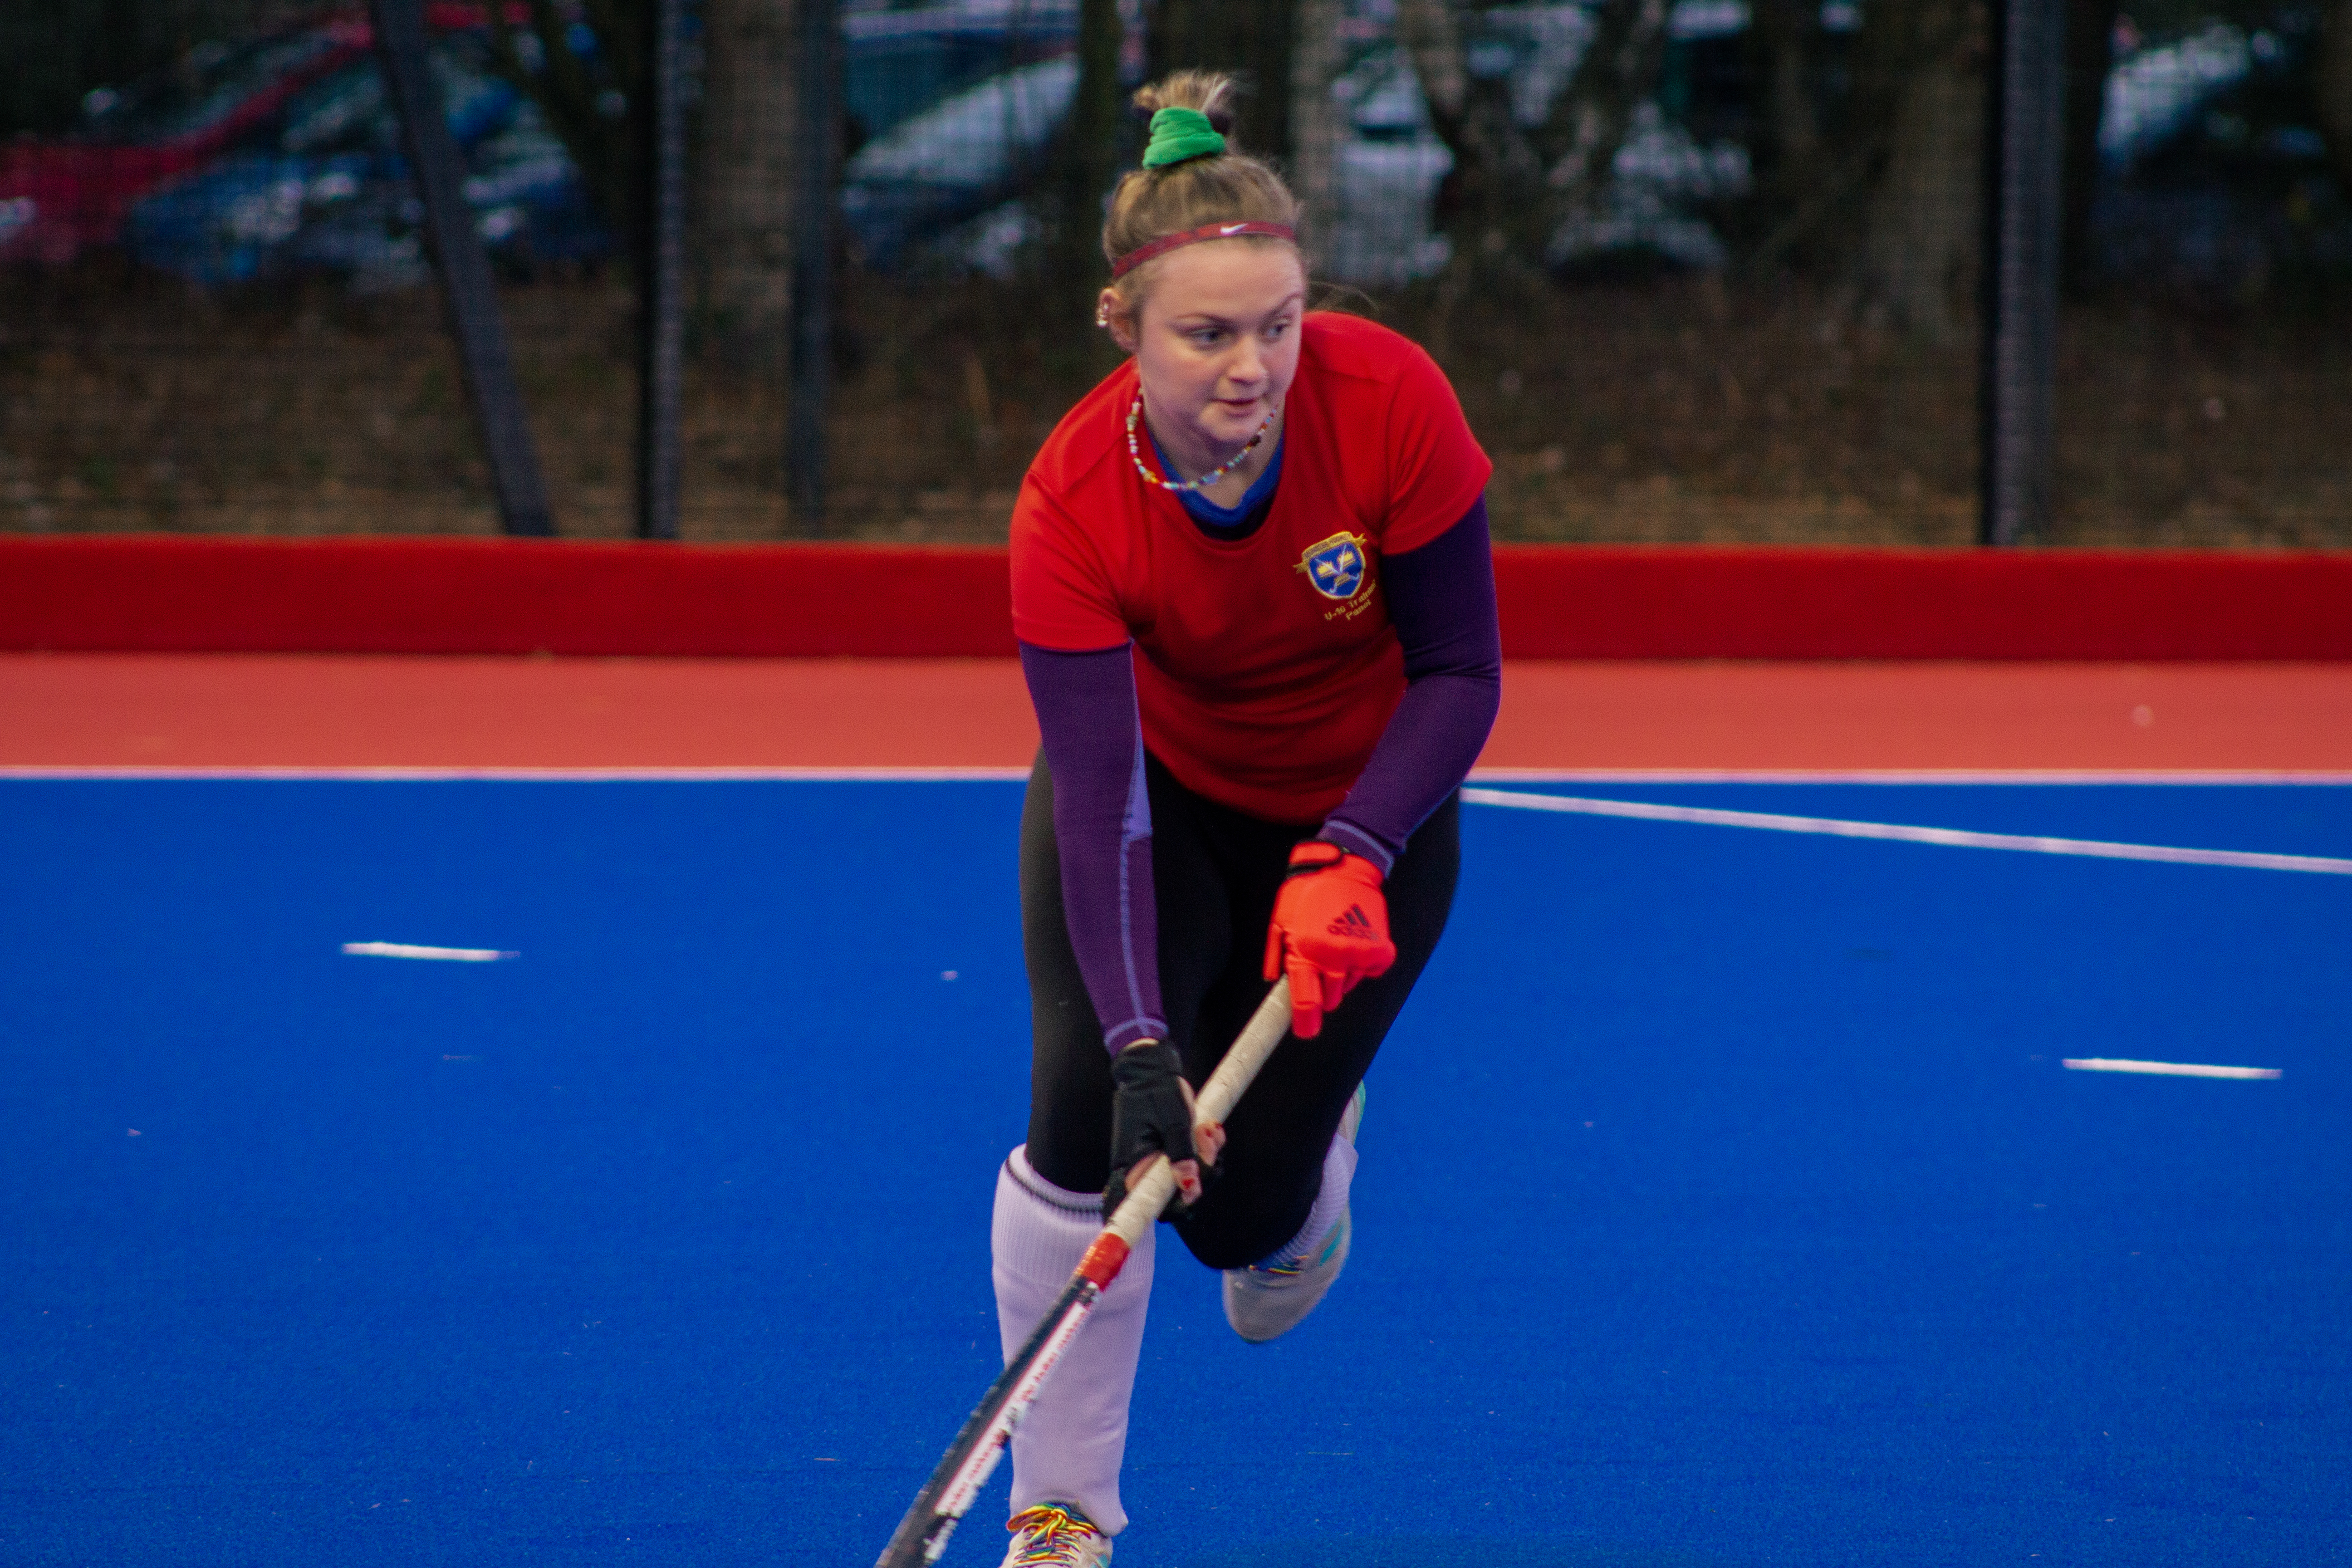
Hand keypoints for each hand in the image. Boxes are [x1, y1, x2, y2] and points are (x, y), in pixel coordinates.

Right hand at [1103, 1039, 1222, 1219]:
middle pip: (1176, 1200)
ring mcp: (1157, 1167)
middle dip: (1201, 1176)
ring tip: (1208, 1129)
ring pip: (1189, 1184)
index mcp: (1132, 1168)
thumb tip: (1190, 1188)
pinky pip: (1193, 1168)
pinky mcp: (1170, 1158)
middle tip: (1207, 1139)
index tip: (1167, 1210)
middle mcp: (1143, 1173)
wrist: (1152, 1068)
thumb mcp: (1173, 1119)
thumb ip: (1181, 1154)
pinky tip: (1209, 1129)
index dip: (1146, 1221)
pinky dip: (1206, 1152)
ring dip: (1206, 1159)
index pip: (1135, 1209)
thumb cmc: (1157, 1091)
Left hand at [1262, 840, 1395, 1038]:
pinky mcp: (1380, 949)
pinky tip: (1357, 937)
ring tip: (1337, 939)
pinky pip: (1371, 971)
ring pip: (1349, 984)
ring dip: (1343, 972)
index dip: (1305, 1021)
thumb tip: (1274, 982)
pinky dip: (1365, 962)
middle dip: (1323, 988)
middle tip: (1321, 963)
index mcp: (1305, 951)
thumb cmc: (1306, 892)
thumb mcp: (1281, 920)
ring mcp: (1359, 954)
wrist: (1345, 867)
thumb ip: (1276, 954)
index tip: (1305, 1031)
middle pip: (1330, 998)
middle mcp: (1333, 957)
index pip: (1305, 1000)